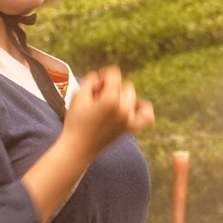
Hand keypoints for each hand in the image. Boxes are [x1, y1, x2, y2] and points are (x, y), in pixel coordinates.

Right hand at [22, 66, 152, 222]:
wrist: (78, 148)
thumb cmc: (75, 121)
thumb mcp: (78, 95)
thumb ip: (92, 80)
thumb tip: (102, 79)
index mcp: (110, 100)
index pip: (114, 74)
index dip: (102, 76)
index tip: (93, 87)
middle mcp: (123, 109)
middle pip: (122, 85)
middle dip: (110, 87)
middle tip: (96, 99)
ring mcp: (129, 119)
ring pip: (131, 96)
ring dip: (120, 96)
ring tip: (107, 104)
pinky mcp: (130, 128)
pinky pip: (147, 116)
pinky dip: (143, 108)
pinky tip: (134, 105)